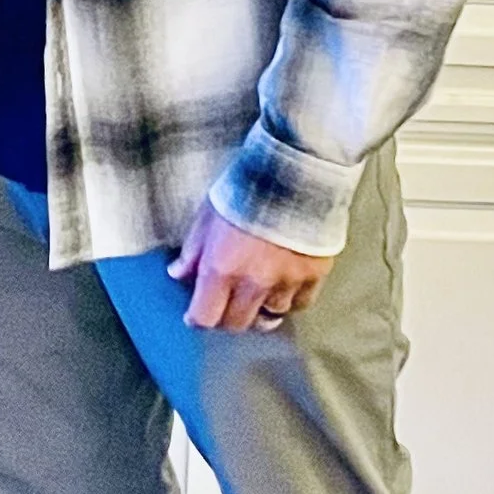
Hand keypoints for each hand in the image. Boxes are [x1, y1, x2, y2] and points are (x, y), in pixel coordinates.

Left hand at [167, 198, 335, 332]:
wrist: (295, 169)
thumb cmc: (247, 187)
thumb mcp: (208, 214)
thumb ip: (193, 250)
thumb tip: (179, 273)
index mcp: (222, 269)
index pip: (205, 317)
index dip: (198, 317)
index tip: (197, 312)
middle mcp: (253, 283)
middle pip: (237, 323)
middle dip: (228, 316)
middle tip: (227, 303)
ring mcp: (286, 282)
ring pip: (270, 316)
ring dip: (260, 308)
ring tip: (258, 293)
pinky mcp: (314, 275)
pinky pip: (300, 303)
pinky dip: (290, 300)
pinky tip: (284, 286)